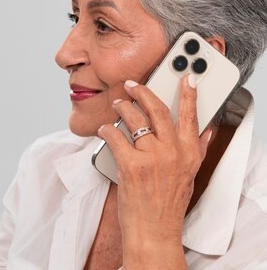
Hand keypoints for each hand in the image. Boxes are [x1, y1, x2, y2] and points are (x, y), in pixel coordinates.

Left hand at [97, 75, 212, 268]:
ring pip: (135, 119)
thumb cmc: (167, 205)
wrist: (154, 230)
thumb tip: (205, 131)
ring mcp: (152, 158)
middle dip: (144, 92)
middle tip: (133, 85)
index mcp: (189, 153)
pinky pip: (115, 136)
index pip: (191, 116)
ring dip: (123, 108)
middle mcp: (173, 152)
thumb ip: (197, 150)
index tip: (187, 78)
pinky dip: (107, 129)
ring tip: (117, 104)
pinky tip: (104, 128)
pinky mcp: (131, 165)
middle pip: (158, 110)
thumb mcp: (189, 176)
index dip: (189, 94)